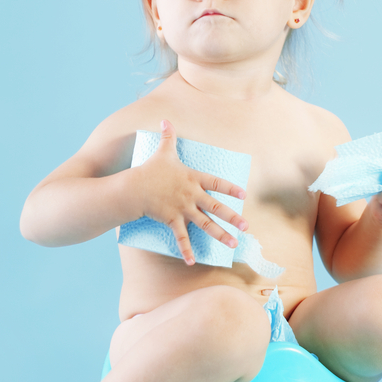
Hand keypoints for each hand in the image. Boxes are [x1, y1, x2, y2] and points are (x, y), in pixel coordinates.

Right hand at [134, 119, 248, 264]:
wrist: (135, 187)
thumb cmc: (150, 170)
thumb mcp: (162, 152)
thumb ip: (167, 137)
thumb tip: (165, 120)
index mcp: (193, 179)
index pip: (217, 183)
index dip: (231, 188)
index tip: (244, 195)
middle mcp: (192, 195)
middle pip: (217, 207)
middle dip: (233, 217)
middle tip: (247, 226)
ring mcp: (183, 209)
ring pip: (206, 224)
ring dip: (220, 235)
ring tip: (233, 244)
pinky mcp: (172, 220)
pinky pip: (181, 237)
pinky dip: (187, 250)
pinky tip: (193, 262)